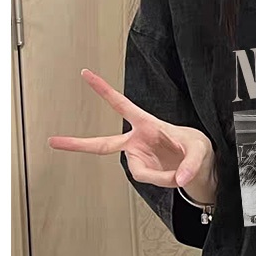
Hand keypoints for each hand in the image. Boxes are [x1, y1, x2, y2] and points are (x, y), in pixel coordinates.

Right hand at [48, 69, 215, 201]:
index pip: (122, 105)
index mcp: (147, 124)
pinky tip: (174, 175)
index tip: (85, 74)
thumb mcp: (201, 152)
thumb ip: (191, 165)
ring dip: (161, 176)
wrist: (198, 166)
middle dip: (78, 144)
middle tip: (53, 141)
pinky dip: (164, 181)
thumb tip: (179, 180)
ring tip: (178, 172)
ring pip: (140, 173)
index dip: (104, 90)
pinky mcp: (143, 171)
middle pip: (102, 144)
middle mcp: (137, 140)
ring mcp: (138, 157)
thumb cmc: (197, 148)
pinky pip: (149, 180)